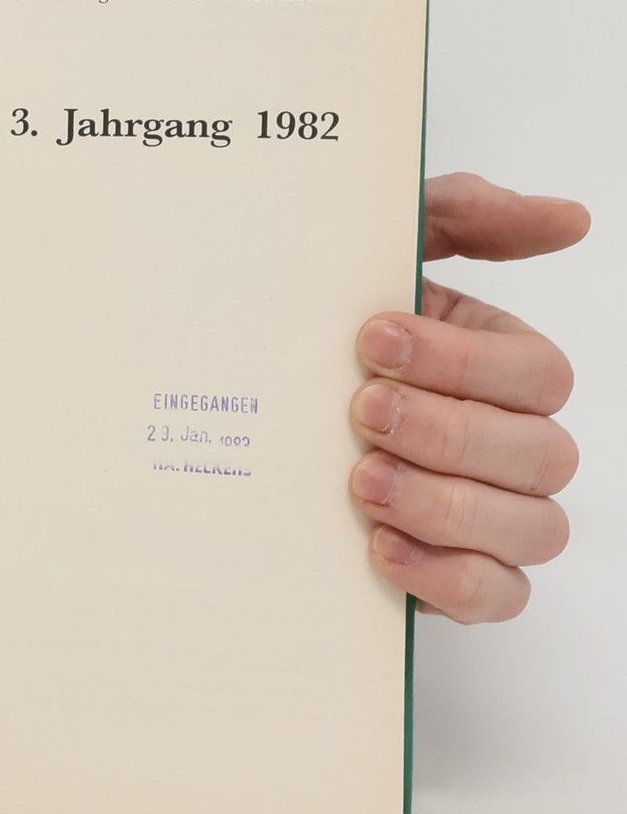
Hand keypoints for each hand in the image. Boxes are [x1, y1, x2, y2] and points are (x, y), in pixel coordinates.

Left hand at [349, 173, 586, 623]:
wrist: (243, 413)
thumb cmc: (321, 334)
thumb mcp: (375, 256)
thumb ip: (461, 216)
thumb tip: (569, 217)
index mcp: (502, 368)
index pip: (537, 374)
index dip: (462, 362)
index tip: (370, 343)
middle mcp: (515, 444)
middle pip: (542, 453)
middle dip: (448, 432)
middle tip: (361, 413)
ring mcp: (497, 518)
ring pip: (533, 528)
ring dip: (446, 506)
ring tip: (361, 482)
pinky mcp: (462, 581)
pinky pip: (498, 596)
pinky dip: (447, 577)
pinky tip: (378, 547)